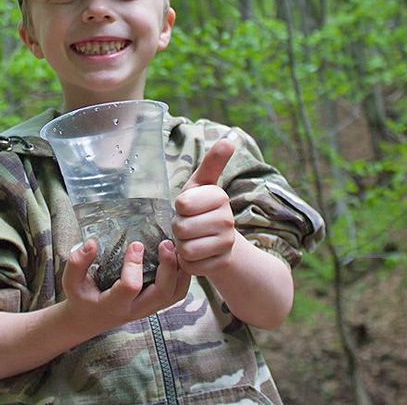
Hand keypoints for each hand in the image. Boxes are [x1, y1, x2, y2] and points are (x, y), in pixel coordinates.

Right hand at [61, 237, 189, 335]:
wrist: (89, 320)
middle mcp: (134, 310)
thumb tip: (92, 243)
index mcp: (113, 305)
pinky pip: (176, 294)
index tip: (135, 244)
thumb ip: (77, 262)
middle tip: (166, 243)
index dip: (134, 265)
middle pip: (162, 293)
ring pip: (174, 295)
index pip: (130, 287)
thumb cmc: (81, 297)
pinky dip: (182, 276)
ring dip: (180, 272)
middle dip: (168, 267)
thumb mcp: (70, 281)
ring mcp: (147, 309)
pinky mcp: (154, 304)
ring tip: (177, 248)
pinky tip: (178, 257)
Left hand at [172, 139, 235, 276]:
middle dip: (178, 228)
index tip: (188, 207)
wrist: (216, 239)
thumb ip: (212, 162)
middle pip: (182, 228)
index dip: (179, 208)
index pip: (182, 204)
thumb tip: (228, 140)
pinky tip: (196, 254)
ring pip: (185, 248)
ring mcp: (227, 244)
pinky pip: (190, 265)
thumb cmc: (200, 206)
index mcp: (220, 196)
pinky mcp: (221, 265)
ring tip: (191, 238)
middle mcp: (228, 220)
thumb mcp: (201, 183)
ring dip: (181, 245)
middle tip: (188, 225)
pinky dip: (185, 262)